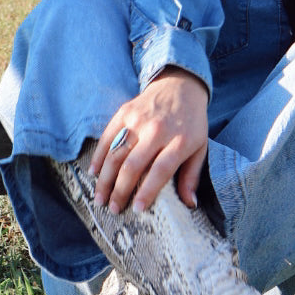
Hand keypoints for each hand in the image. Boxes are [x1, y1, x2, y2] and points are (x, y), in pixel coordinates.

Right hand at [91, 67, 209, 215]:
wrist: (180, 85)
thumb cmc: (191, 123)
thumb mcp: (200, 147)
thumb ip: (192, 176)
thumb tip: (190, 204)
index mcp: (180, 141)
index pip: (160, 170)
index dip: (147, 191)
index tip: (136, 209)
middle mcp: (157, 130)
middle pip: (133, 165)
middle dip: (120, 191)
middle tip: (114, 209)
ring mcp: (139, 120)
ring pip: (116, 153)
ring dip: (105, 179)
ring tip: (100, 198)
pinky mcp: (125, 112)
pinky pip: (107, 137)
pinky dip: (98, 156)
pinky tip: (93, 172)